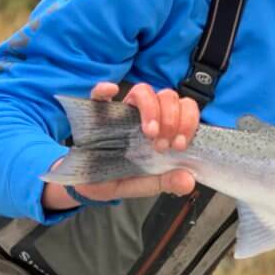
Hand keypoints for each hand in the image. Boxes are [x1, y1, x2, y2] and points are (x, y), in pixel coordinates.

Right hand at [41, 82, 199, 210]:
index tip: (180, 145)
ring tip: (149, 132)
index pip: (184, 108)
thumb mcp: (143, 184)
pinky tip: (111, 91)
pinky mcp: (95, 113)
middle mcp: (144, 115)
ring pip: (143, 91)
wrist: (85, 185)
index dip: (188, 121)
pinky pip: (98, 94)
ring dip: (151, 108)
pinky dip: (104, 90)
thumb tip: (189, 181)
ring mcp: (121, 111)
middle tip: (163, 144)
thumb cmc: (118, 177)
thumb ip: (165, 181)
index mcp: (162, 128)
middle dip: (172, 118)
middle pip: (167, 96)